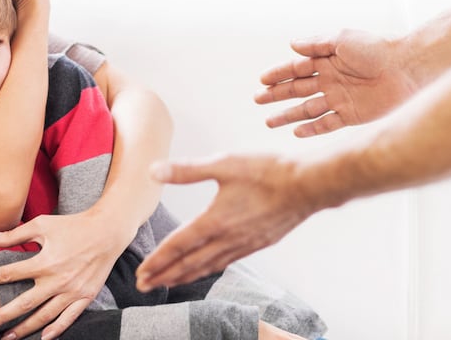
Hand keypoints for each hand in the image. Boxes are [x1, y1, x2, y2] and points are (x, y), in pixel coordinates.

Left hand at [0, 210, 127, 339]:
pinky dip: (55, 330)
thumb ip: (13, 235)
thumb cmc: (72, 225)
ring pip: (44, 316)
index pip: (8, 274)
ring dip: (24, 328)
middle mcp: (57, 279)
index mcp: (44, 260)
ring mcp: (72, 291)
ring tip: (7, 337)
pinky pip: (68, 318)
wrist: (107, 231)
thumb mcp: (42, 225)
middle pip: (23, 303)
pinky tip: (42, 337)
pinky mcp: (85, 296)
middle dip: (1, 316)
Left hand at [134, 154, 315, 290]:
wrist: (308, 185)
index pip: (179, 246)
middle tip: (145, 287)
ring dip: (185, 276)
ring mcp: (245, 244)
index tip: (142, 273)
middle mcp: (228, 238)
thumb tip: (154, 171)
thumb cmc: (268, 171)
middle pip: (189, 264)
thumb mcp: (225, 163)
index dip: (158, 261)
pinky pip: (227, 262)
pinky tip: (206, 269)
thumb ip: (187, 170)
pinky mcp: (258, 243)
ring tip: (169, 282)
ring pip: (208, 267)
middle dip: (165, 276)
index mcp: (215, 220)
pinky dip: (209, 270)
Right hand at [256, 29, 417, 136]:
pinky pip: (327, 124)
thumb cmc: (377, 48)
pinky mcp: (352, 115)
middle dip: (276, 95)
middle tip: (257, 100)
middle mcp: (331, 80)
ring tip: (269, 121)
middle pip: (298, 90)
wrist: (407, 68)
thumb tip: (292, 45)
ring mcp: (340, 99)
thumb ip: (316, 44)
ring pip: (307, 109)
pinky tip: (296, 131)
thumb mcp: (342, 39)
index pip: (296, 68)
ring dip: (288, 115)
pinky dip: (312, 128)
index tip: (262, 80)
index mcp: (327, 60)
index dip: (279, 74)